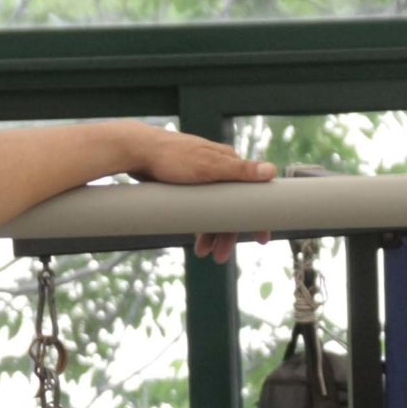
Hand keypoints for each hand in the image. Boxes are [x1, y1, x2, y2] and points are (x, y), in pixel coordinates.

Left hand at [125, 124, 276, 263]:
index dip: (257, 218)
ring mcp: (200, 176)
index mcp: (228, 162)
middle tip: (221, 257)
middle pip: (231, 207)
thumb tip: (271, 170)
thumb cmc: (171, 157)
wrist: (134, 150)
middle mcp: (217, 168)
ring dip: (211, 232)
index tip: (260, 239)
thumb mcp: (209, 166)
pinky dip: (198, 222)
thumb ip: (240, 171)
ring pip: (213, 209)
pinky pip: (198, 207)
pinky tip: (195, 237)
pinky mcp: (183, 182)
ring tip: (203, 252)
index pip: (251, 194)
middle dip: (227, 233)